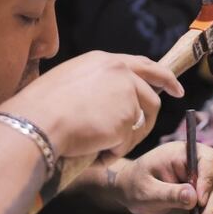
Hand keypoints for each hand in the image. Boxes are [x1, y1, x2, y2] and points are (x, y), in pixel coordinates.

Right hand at [0, 51, 183, 159]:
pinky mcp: (127, 119)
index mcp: (104, 61)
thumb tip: (102, 103)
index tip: (175, 87)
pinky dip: (113, 152)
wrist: (37, 120)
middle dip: (156, 110)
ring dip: (126, 139)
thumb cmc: (40, 107)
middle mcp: (120, 72)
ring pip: (141, 122)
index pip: (141, 65)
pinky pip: (126, 143)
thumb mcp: (67, 83)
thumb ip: (92, 86)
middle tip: (160, 117)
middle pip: (151, 93)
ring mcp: (126, 94)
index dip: (161, 77)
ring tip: (102, 148)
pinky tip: (95, 152)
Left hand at [99, 142, 212, 213]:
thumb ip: (168, 193)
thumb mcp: (147, 190)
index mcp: (181, 153)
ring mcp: (197, 180)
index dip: (207, 178)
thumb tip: (193, 197)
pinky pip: (207, 206)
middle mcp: (194, 164)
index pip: (206, 159)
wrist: (128, 192)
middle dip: (210, 204)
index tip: (199, 200)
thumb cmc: (134, 184)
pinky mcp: (197, 195)